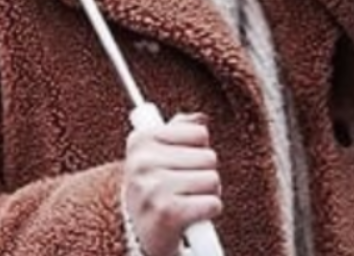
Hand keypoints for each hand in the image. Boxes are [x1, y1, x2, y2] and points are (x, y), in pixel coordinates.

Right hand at [123, 113, 221, 255]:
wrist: (141, 234)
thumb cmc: (154, 190)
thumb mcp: (157, 155)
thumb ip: (178, 131)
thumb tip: (201, 117)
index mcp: (139, 141)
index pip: (199, 132)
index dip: (197, 150)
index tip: (180, 164)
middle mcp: (142, 162)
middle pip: (209, 157)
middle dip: (203, 174)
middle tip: (184, 187)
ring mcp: (153, 187)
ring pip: (213, 180)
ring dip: (206, 194)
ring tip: (186, 201)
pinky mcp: (168, 212)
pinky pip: (213, 203)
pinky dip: (208, 212)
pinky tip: (190, 217)